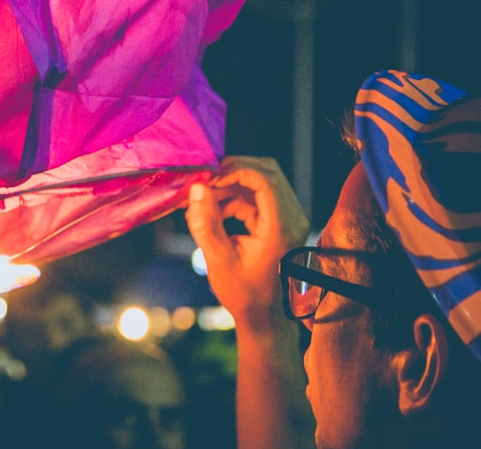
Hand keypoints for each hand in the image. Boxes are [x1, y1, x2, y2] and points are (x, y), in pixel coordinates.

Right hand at [186, 156, 309, 330]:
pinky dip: (233, 199)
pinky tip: (212, 213)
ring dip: (229, 187)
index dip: (233, 171)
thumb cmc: (245, 295)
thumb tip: (196, 189)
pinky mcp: (279, 222)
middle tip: (203, 183)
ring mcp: (288, 219)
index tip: (206, 180)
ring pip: (260, 183)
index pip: (264, 179)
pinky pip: (256, 197)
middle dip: (231, 172)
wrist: (266, 317)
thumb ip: (206, 223)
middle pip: (266, 173)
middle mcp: (292, 217)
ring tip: (202, 203)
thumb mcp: (219, 260)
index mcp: (282, 226)